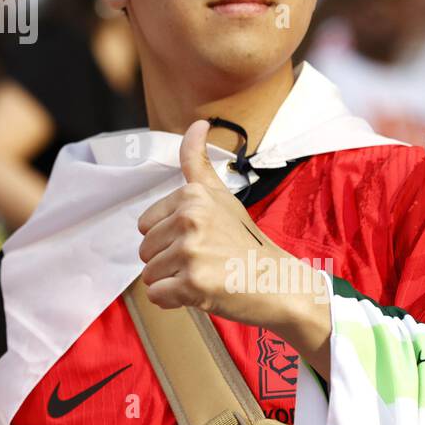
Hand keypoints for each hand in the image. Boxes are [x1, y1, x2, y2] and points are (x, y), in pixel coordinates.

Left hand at [137, 120, 329, 356]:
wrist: (280, 283)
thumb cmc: (246, 242)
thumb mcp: (222, 196)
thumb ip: (198, 162)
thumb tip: (197, 123)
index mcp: (192, 195)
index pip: (145, 225)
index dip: (168, 238)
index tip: (200, 240)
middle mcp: (190, 218)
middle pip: (145, 250)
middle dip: (169, 261)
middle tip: (205, 261)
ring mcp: (191, 251)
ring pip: (149, 274)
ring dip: (172, 282)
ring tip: (206, 275)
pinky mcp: (193, 284)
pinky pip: (157, 295)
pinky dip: (174, 301)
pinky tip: (202, 293)